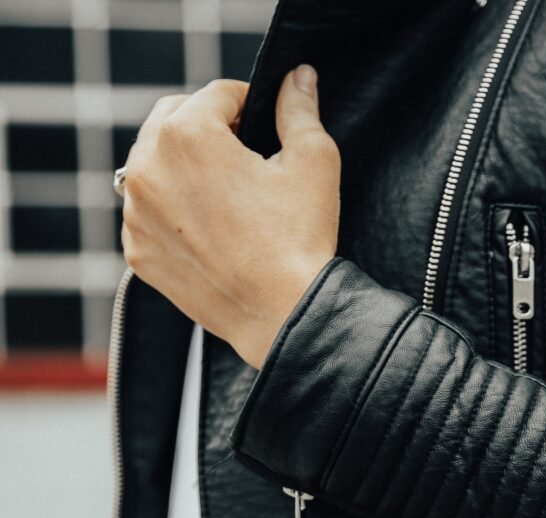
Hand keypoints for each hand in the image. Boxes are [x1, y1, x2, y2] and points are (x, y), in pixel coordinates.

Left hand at [120, 65, 340, 367]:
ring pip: (155, 167)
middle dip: (209, 130)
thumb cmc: (300, 241)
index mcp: (186, 134)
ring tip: (227, 196)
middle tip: (246, 159)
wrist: (283, 316)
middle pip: (174, 121)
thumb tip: (299, 79)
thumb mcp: (313, 163)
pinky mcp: (139, 251)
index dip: (250, 105)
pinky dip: (172, 212)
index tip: (266, 125)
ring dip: (184, 169)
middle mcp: (147, 167)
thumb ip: (299, 111)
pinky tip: (210, 229)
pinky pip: (148, 214)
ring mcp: (136, 214)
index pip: (217, 95)